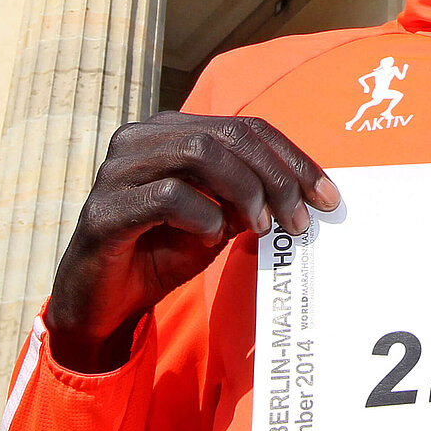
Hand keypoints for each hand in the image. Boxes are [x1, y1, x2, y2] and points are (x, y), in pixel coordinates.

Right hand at [46, 113, 338, 372]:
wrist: (103, 303)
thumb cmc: (162, 251)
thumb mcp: (218, 220)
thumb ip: (251, 197)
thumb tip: (301, 190)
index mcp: (170, 130)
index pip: (245, 127)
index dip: (292, 158)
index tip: (327, 196)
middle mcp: (141, 138)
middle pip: (228, 135)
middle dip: (276, 175)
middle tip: (301, 219)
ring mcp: (118, 170)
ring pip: (201, 153)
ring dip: (246, 191)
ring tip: (264, 227)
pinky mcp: (105, 210)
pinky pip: (168, 196)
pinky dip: (203, 215)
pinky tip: (213, 237)